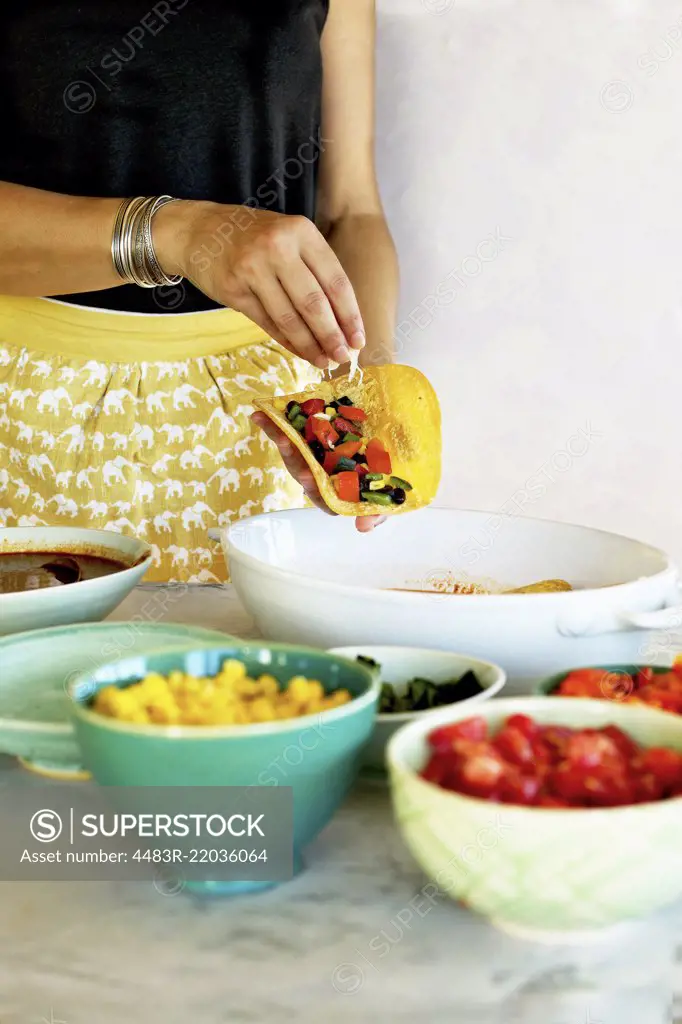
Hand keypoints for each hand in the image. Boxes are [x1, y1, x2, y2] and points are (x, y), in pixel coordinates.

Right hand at [155, 201, 365, 368]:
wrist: (199, 230)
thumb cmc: (255, 238)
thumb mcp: (289, 238)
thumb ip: (315, 270)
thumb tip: (344, 321)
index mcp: (301, 232)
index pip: (335, 281)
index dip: (350, 315)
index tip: (358, 339)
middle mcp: (278, 247)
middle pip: (314, 303)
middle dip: (332, 336)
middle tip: (343, 357)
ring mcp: (252, 268)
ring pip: (290, 318)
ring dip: (310, 345)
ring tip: (324, 361)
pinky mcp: (233, 289)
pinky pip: (267, 323)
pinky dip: (287, 342)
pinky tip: (301, 352)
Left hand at [251, 413, 385, 532]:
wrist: (380, 441)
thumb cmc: (379, 475)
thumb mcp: (383, 496)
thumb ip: (375, 513)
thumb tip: (363, 527)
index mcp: (335, 490)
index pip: (323, 497)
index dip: (315, 491)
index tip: (310, 482)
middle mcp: (320, 475)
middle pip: (305, 473)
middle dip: (298, 466)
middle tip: (295, 459)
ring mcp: (310, 456)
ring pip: (293, 452)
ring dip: (283, 443)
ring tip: (278, 434)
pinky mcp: (305, 438)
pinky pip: (286, 432)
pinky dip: (272, 424)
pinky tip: (258, 415)